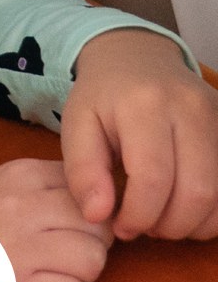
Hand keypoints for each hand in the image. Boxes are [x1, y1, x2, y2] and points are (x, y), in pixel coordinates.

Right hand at [0, 157, 112, 281]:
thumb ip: (46, 187)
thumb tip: (104, 201)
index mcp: (22, 174)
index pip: (91, 188)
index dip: (92, 212)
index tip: (75, 226)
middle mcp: (25, 206)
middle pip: (99, 226)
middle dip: (91, 245)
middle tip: (65, 256)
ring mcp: (22, 248)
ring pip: (93, 260)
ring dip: (80, 274)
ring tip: (51, 274)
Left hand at [60, 28, 217, 241]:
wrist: (137, 55)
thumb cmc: (103, 96)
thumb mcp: (77, 125)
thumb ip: (83, 171)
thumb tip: (97, 216)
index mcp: (144, 105)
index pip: (153, 179)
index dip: (139, 216)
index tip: (121, 226)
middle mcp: (190, 109)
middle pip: (196, 192)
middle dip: (169, 225)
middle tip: (143, 226)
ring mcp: (217, 117)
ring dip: (192, 223)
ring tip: (162, 218)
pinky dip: (211, 211)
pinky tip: (184, 208)